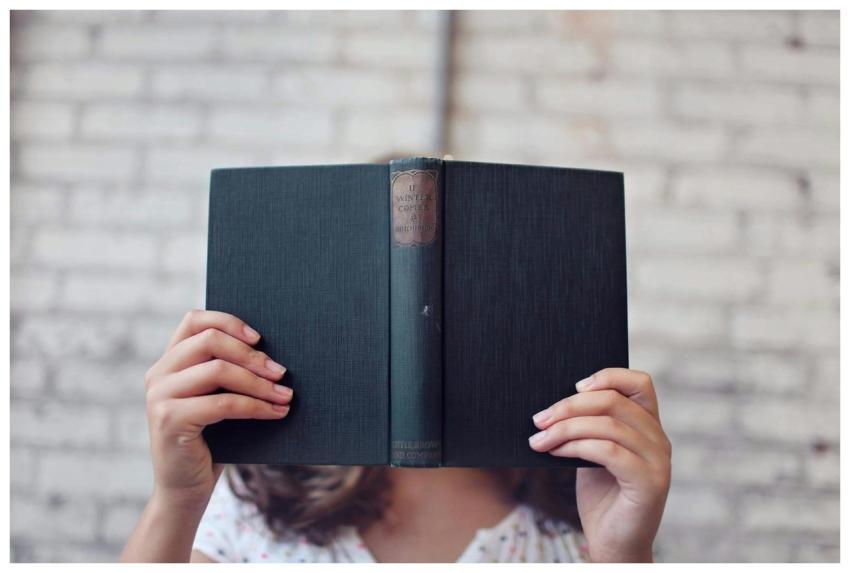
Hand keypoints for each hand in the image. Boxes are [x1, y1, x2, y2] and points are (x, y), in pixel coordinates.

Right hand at [143, 310, 292, 507]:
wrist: (186, 490)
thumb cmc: (212, 441)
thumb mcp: (217, 398)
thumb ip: (229, 372)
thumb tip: (275, 353)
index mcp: (169, 362)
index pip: (194, 320)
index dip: (229, 322)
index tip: (260, 338)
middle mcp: (158, 373)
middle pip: (210, 341)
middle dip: (251, 355)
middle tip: (281, 372)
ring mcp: (160, 396)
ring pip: (218, 370)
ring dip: (259, 382)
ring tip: (286, 395)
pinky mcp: (170, 420)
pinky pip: (223, 403)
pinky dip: (256, 406)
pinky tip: (276, 412)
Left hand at [528, 368, 670, 561]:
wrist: (613, 544)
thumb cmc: (601, 497)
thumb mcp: (592, 452)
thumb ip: (587, 427)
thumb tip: (553, 403)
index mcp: (649, 427)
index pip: (639, 383)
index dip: (607, 376)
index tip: (574, 386)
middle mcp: (659, 440)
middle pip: (614, 401)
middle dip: (569, 406)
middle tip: (539, 418)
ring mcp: (658, 461)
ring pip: (608, 425)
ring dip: (565, 428)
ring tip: (539, 439)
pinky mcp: (650, 482)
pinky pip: (608, 451)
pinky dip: (576, 446)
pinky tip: (555, 452)